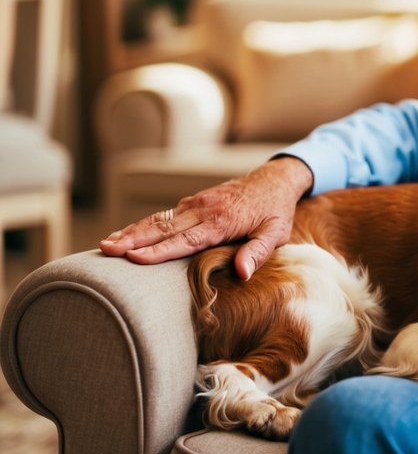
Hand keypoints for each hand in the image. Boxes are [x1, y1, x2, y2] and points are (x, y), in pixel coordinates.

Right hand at [99, 157, 313, 279]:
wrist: (273, 180)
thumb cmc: (275, 211)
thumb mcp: (276, 233)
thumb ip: (258, 252)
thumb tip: (242, 273)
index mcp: (222, 221)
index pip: (186, 239)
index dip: (159, 250)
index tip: (134, 257)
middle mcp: (203, 210)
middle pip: (163, 228)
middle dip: (133, 240)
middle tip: (106, 251)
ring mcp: (195, 205)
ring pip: (158, 219)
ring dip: (131, 232)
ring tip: (105, 245)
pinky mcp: (192, 203)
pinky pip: (162, 215)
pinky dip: (141, 225)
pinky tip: (123, 235)